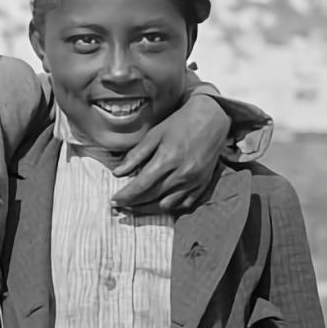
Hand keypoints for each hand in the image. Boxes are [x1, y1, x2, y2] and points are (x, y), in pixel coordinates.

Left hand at [109, 94, 231, 213]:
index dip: (125, 196)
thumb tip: (118, 172)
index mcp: (168, 160)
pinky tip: (159, 203)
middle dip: (134, 204)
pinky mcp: (203, 185)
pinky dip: (170, 207)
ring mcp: (194, 182)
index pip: (141, 186)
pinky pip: (185, 204)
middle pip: (152, 198)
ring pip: (168, 206)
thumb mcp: (154, 134)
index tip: (114, 201)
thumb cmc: (181, 123)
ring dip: (150, 209)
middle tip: (121, 205)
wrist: (212, 118)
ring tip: (137, 206)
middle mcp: (182, 175)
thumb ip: (136, 155)